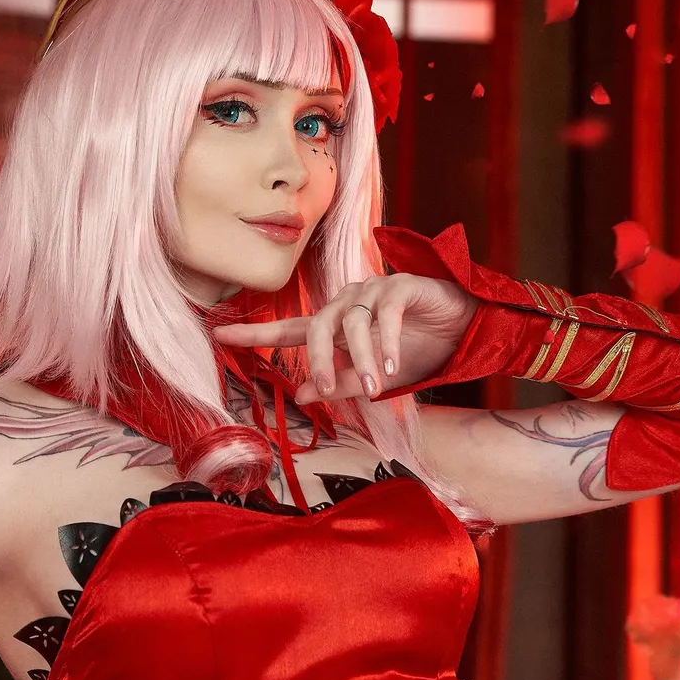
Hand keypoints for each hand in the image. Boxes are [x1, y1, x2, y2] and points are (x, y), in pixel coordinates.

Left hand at [212, 274, 474, 402]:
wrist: (461, 331)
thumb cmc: (415, 352)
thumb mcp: (373, 378)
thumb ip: (340, 384)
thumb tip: (302, 394)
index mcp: (334, 326)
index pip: (287, 330)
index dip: (254, 333)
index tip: (219, 336)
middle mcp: (346, 304)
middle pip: (317, 327)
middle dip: (320, 361)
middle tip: (325, 389)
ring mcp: (372, 291)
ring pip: (353, 324)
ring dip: (362, 358)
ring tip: (374, 386)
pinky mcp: (401, 285)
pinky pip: (386, 312)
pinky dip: (387, 339)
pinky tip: (392, 363)